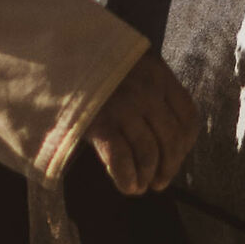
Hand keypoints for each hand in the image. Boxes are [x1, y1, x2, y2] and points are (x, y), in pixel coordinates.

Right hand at [87, 52, 200, 195]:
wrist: (56, 55)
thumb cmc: (97, 67)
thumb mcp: (132, 66)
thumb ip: (152, 91)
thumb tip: (169, 142)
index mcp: (159, 75)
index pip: (188, 117)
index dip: (187, 144)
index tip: (178, 156)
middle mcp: (146, 91)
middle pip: (172, 139)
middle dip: (169, 167)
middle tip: (161, 182)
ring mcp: (123, 107)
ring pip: (148, 153)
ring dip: (148, 176)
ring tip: (142, 187)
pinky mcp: (99, 123)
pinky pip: (121, 159)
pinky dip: (127, 178)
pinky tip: (128, 187)